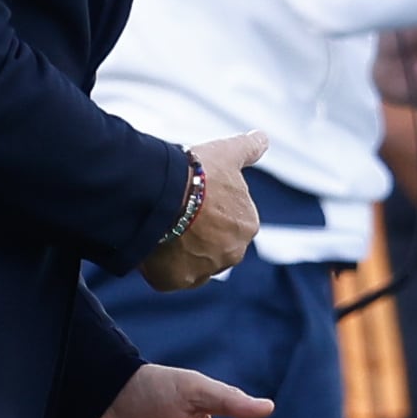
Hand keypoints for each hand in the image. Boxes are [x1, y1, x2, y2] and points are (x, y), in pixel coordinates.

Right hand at [141, 131, 267, 289]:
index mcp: (247, 225)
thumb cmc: (198, 173)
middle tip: (176, 212)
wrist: (162, 193)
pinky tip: (152, 244)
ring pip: (191, 263)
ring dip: (180, 250)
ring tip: (162, 227)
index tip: (194, 197)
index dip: (210, 209)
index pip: (229, 221)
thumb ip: (249, 148)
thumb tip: (263, 137)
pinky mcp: (175, 280)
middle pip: (212, 246)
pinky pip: (167, 276)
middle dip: (198, 234)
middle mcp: (232, 253)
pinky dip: (160, 265)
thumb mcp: (227, 153)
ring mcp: (203, 270)